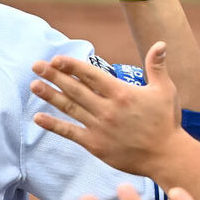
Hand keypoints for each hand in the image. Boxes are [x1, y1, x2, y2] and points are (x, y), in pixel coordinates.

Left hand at [32, 40, 182, 175]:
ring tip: (33, 85)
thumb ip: (157, 67)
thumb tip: (160, 44)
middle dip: (54, 76)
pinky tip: (37, 118)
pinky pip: (70, 132)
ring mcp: (99, 127)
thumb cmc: (165, 121)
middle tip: (36, 66)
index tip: (56, 59)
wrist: (165, 156)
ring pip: (70, 108)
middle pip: (75, 89)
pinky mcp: (95, 144)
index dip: (72, 66)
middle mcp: (107, 109)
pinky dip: (53, 125)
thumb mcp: (165, 90)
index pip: (91, 75)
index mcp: (121, 93)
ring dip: (50, 96)